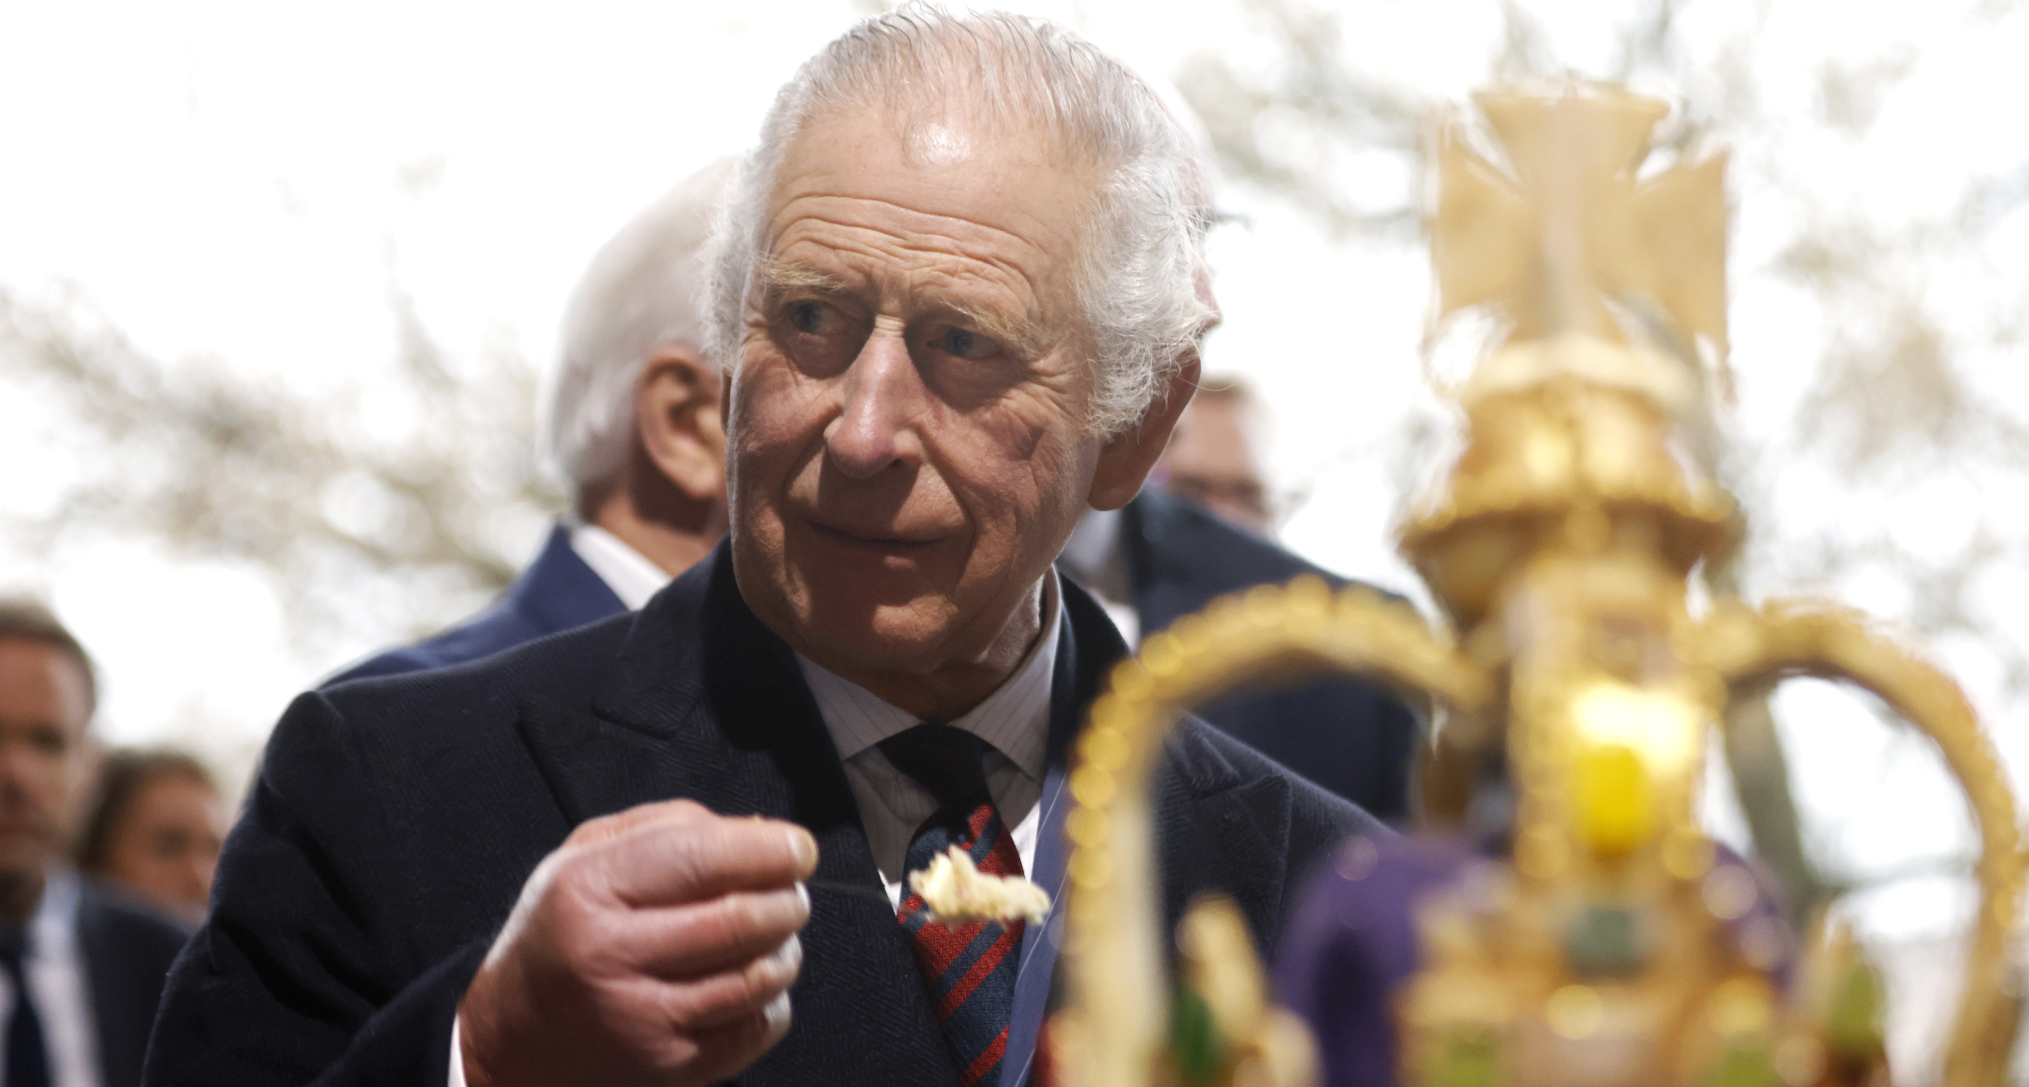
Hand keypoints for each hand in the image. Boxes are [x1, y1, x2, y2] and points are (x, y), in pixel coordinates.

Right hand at [458, 799, 818, 1086]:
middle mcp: (610, 954)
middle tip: (791, 893)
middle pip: (740, 919)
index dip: (768, 849)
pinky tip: (754, 986)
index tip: (798, 849)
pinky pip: (755, 1030)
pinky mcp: (667, 1068)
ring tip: (777, 935)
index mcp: (589, 889)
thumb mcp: (585, 858)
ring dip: (786, 950)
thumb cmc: (561, 934)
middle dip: (787, 899)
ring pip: (757, 977)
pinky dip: (774, 1002)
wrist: (511, 1039)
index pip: (702, 857)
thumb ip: (669, 828)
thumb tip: (758, 833)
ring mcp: (641, 1018)